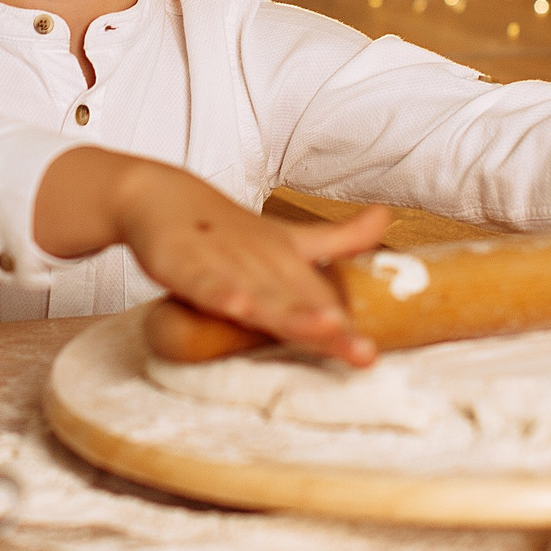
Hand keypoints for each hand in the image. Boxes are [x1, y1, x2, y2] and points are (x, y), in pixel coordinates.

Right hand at [37, 150, 389, 363]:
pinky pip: (204, 282)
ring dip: (288, 312)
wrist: (163, 196)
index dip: (346, 329)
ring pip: (260, 293)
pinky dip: (220, 293)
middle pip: (298, 302)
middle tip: (362, 353)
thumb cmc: (231, 229)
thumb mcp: (288, 238)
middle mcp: (262, 262)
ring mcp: (224, 263)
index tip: (371, 354)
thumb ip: (339, 239)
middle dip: (328, 328)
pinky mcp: (186, 264)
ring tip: (323, 328)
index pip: (321, 301)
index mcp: (288, 261)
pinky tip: (236, 306)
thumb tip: (387, 216)